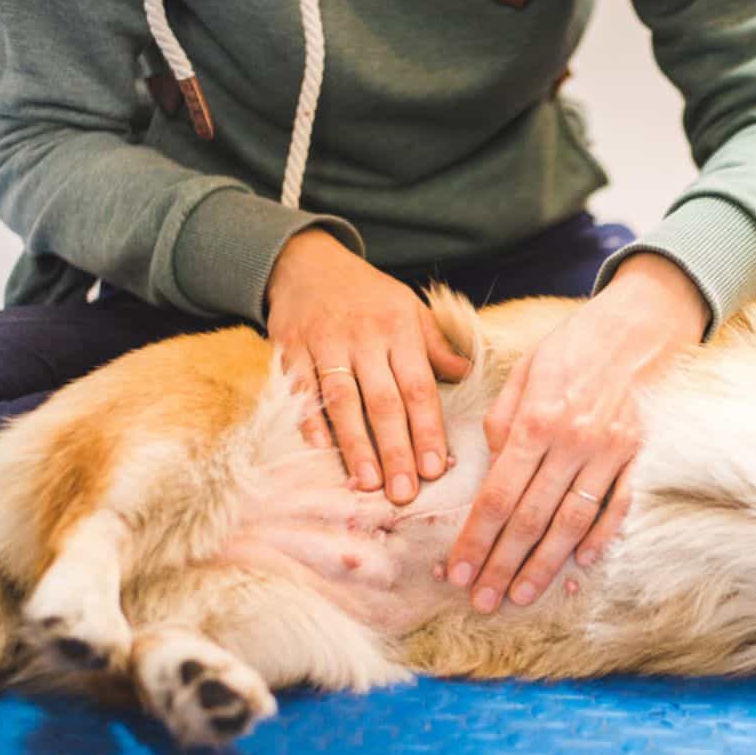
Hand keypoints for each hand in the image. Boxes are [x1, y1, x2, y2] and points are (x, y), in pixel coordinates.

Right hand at [266, 229, 469, 503]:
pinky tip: (322, 453)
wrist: (307, 262)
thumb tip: (465, 375)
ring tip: (368, 484)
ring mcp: (325, 342)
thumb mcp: (410, 308)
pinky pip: (301, 391)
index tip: (437, 469)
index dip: (428, 430)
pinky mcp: (290, 348)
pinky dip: (310, 422)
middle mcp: (364, 337)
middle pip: (384, 401)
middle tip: (404, 492)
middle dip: (396, 450)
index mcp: (401, 329)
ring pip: (343, 401)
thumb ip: (435, 345)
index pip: (419, 387)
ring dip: (356, 445)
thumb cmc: (367, 295)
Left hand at [446, 252, 708, 611]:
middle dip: (502, 565)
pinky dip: (601, 539)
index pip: (497, 495)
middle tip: (483, 601)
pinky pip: (618, 507)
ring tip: (522, 595)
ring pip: (572, 523)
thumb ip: (505, 420)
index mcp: (536, 420)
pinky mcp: (640, 456)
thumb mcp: (527, 370)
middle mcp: (572, 442)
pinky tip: (580, 565)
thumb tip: (492, 466)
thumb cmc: (577, 344)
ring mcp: (611, 453)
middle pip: (530, 519)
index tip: (458, 571)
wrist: (643, 323)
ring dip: (544, 565)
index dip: (475, 539)